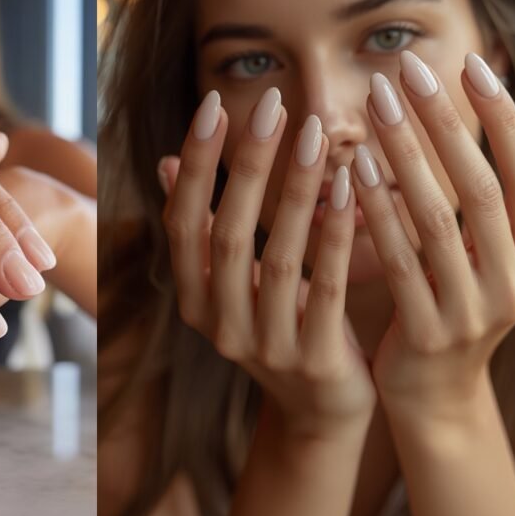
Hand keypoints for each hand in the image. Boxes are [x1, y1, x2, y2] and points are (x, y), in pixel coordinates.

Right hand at [160, 89, 374, 439]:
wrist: (321, 410)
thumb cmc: (280, 324)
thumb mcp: (233, 281)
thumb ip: (203, 227)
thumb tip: (164, 163)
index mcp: (192, 299)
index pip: (182, 221)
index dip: (196, 163)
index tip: (215, 104)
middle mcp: (217, 324)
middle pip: (226, 234)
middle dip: (246, 165)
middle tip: (272, 105)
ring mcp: (264, 347)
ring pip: (276, 259)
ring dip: (296, 192)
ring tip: (317, 134)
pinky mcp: (313, 361)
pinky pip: (325, 289)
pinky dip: (335, 236)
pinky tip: (350, 188)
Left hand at [352, 51, 514, 418]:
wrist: (433, 391)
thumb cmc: (457, 302)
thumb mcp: (498, 255)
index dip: (500, 119)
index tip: (465, 64)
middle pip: (483, 190)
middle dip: (443, 125)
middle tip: (404, 72)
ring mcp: (474, 312)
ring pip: (438, 221)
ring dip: (404, 158)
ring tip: (375, 106)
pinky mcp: (428, 332)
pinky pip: (397, 261)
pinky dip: (376, 213)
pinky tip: (353, 170)